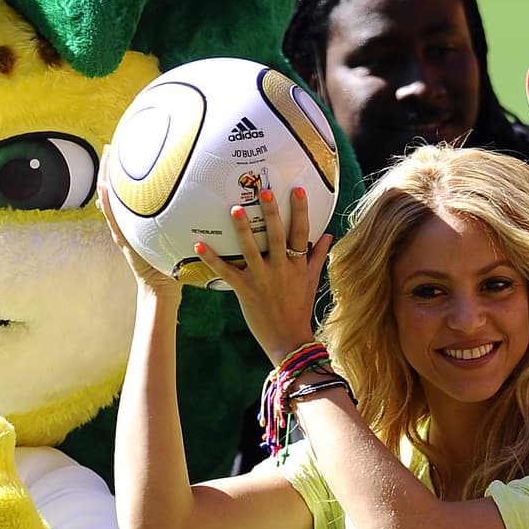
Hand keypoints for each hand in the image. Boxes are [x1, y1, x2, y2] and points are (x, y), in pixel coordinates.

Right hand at [96, 146, 181, 296]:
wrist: (160, 283)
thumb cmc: (173, 260)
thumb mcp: (178, 232)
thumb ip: (185, 216)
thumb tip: (205, 196)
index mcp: (138, 219)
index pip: (130, 191)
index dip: (126, 171)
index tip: (127, 150)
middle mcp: (127, 221)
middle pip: (114, 191)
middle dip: (111, 168)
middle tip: (110, 147)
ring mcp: (122, 229)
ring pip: (109, 200)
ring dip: (104, 179)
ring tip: (105, 159)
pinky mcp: (122, 238)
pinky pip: (113, 217)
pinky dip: (107, 202)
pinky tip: (104, 186)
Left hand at [194, 186, 330, 362]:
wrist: (289, 338)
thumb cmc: (300, 307)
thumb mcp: (312, 280)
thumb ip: (318, 256)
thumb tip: (328, 235)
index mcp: (298, 265)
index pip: (301, 233)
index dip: (300, 211)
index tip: (297, 190)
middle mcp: (282, 269)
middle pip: (276, 236)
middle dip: (271, 213)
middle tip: (264, 192)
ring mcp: (263, 280)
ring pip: (251, 250)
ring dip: (243, 230)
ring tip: (235, 210)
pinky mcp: (246, 291)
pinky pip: (227, 272)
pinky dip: (213, 259)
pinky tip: (200, 245)